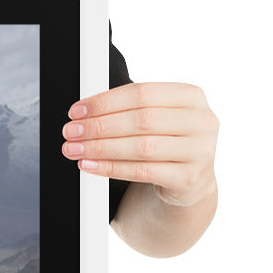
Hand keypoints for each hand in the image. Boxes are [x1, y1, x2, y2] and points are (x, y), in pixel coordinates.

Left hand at [61, 82, 217, 206]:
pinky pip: (142, 172)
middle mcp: (201, 121)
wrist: (190, 179)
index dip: (105, 102)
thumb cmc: (167, 141)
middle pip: (141, 120)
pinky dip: (110, 168)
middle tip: (71, 132)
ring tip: (74, 149)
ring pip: (141, 147)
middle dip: (99, 126)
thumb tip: (83, 113)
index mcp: (191, 96)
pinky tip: (89, 165)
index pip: (141, 93)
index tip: (77, 111)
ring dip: (100, 148)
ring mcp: (200, 151)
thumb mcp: (156, 117)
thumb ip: (128, 109)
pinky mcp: (190, 178)